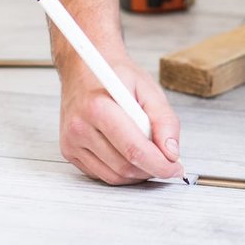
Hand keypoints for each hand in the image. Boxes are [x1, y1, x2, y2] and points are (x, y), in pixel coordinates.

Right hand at [58, 51, 184, 184]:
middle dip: (151, 170)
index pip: (134, 149)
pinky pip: (101, 175)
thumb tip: (171, 153)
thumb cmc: (117, 76)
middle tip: (167, 163)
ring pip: (113, 176)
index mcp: (98, 107)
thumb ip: (165, 120)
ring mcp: (71, 142)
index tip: (175, 169)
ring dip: (137, 174)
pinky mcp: (69, 151)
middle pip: (124, 166)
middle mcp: (79, 127)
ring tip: (149, 157)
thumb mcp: (149, 89)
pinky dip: (121, 171)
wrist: (85, 69)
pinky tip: (129, 155)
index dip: (160, 165)